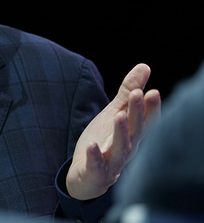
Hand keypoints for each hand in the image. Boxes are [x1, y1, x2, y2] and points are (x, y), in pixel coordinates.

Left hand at [66, 63, 160, 199]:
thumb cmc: (105, 141)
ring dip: (121, 133)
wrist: (87, 175)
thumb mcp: (114, 113)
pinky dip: (95, 157)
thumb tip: (145, 66)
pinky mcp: (95, 173)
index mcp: (133, 135)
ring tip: (118, 116)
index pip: (146, 121)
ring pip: (120, 149)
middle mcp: (127, 149)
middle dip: (138, 113)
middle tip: (138, 94)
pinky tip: (93, 145)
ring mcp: (112, 162)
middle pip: (135, 131)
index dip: (151, 108)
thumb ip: (127, 93)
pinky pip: (96, 166)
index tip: (153, 91)